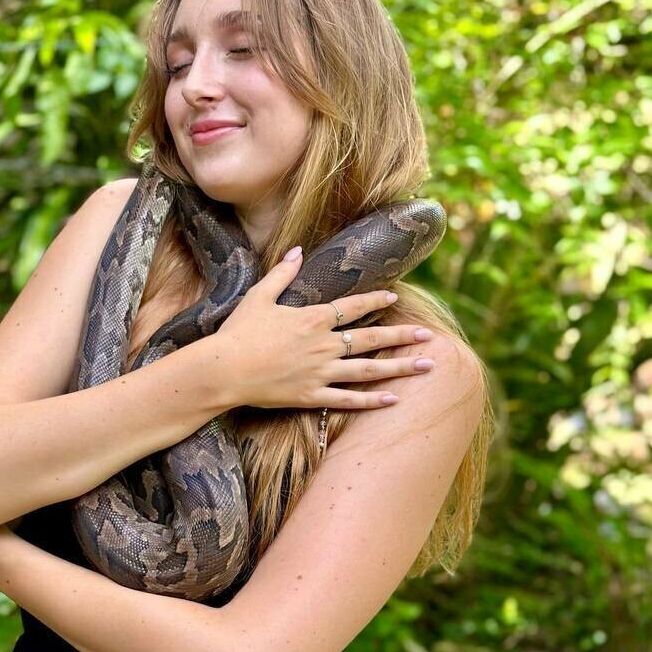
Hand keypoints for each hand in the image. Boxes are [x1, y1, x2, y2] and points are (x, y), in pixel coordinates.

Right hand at [213, 247, 434, 411]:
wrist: (224, 370)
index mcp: (313, 319)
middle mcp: (323, 345)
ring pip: (368, 370)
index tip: (395, 298)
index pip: (353, 306)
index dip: (376, 301)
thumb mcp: (259, 296)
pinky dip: (372, 401)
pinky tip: (394, 400)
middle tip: (428, 336)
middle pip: (371, 339)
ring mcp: (320, 373)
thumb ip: (282, 273)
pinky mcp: (311, 396)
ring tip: (426, 367)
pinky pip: (348, 400)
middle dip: (402, 336)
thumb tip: (298, 251)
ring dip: (399, 368)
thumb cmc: (238, 332)